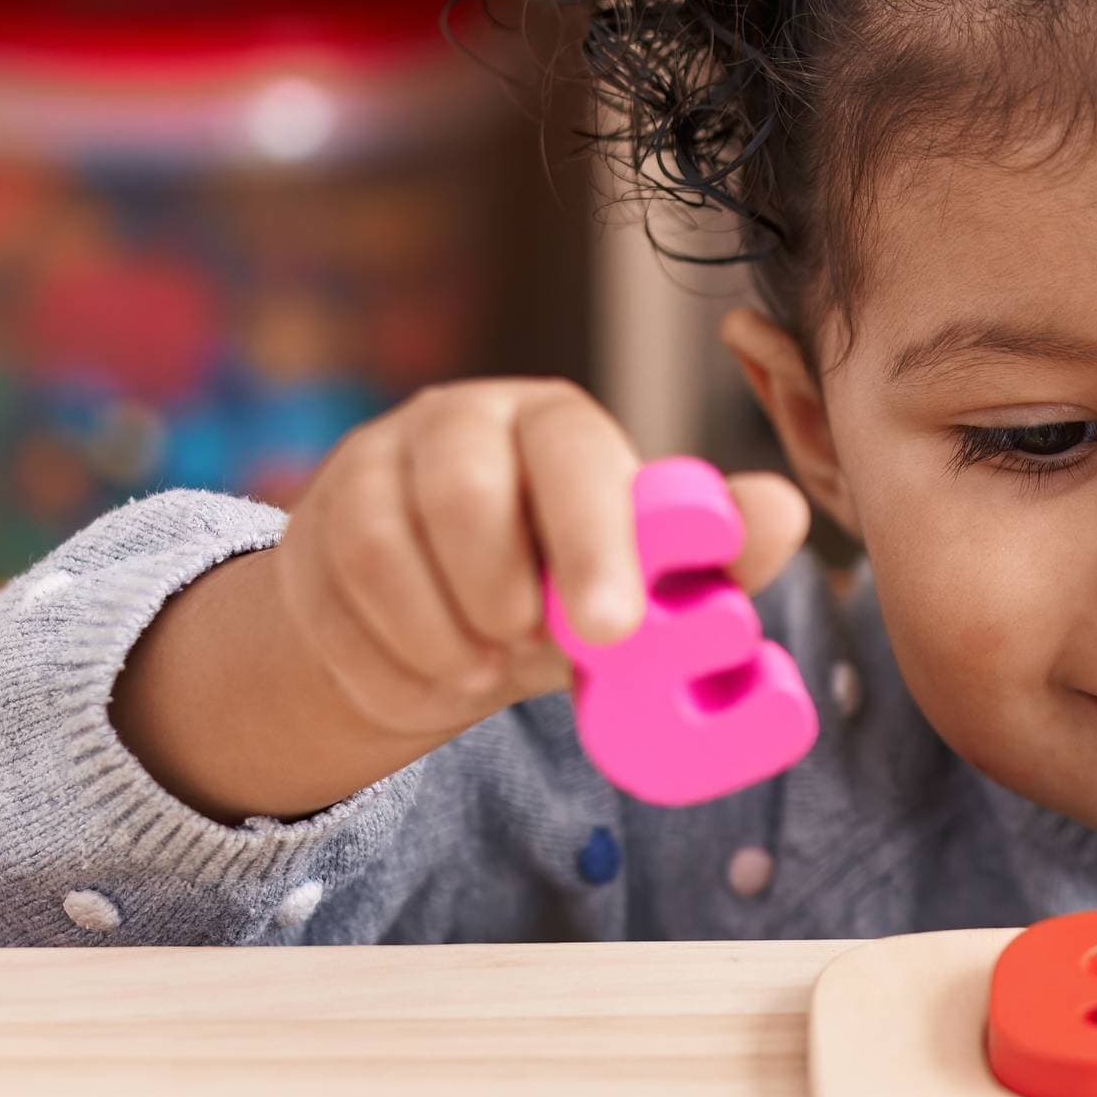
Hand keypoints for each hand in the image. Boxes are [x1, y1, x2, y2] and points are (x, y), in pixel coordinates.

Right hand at [118, 379, 810, 820]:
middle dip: (501, 591)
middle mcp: (462, 422)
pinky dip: (390, 659)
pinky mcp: (316, 522)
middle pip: (464, 488)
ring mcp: (377, 465)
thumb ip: (711, 553)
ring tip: (483, 667)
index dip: (593, 538)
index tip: (613, 631)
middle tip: (529, 652)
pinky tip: (431, 674)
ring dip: (442, 636)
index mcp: (557, 424)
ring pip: (382, 548)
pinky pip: (336, 599)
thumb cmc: (557, 587)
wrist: (436, 624)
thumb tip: (780, 511)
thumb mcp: (639, 579)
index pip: (573, 454)